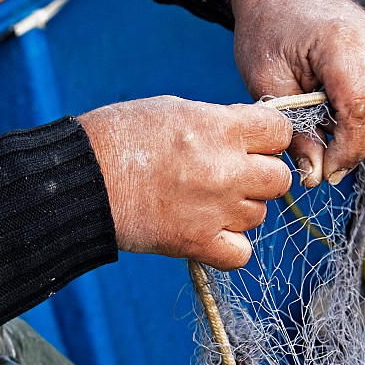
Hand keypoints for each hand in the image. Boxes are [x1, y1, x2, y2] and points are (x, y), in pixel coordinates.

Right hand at [78, 96, 291, 269]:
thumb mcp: (174, 110)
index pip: (281, 131)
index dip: (268, 137)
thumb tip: (244, 137)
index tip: (252, 143)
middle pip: (279, 179)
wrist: (83, 179)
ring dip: (240, 210)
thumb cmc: (120, 136)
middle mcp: (226, 170)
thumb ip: (218, 123)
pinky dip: (229, 247)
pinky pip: (240, 254)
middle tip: (232, 176)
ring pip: (259, 215)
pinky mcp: (196, 242)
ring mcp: (214, 209)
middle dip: (260, 176)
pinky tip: (209, 232)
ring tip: (206, 202)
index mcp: (220, 129)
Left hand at [231, 0, 364, 186]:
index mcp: (341, 42)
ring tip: (337, 136)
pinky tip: (348, 122)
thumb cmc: (268, 31)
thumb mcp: (266, 82)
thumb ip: (294, 130)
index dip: (348, 148)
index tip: (327, 169)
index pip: (362, 106)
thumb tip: (315, 175)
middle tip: (331, 158)